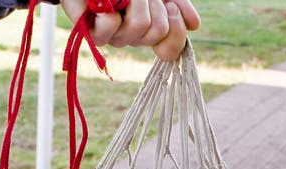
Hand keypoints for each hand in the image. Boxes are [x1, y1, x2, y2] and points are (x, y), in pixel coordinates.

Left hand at [60, 0, 200, 61]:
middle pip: (157, 30)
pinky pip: (111, 27)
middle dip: (153, 2)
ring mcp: (112, 37)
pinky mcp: (91, 33)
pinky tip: (106, 1)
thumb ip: (177, 4)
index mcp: (147, 31)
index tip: (172, 7)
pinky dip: (111, 9)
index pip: (170, 48)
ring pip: (139, 26)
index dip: (176, 30)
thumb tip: (194, 25)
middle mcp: (132, 38)